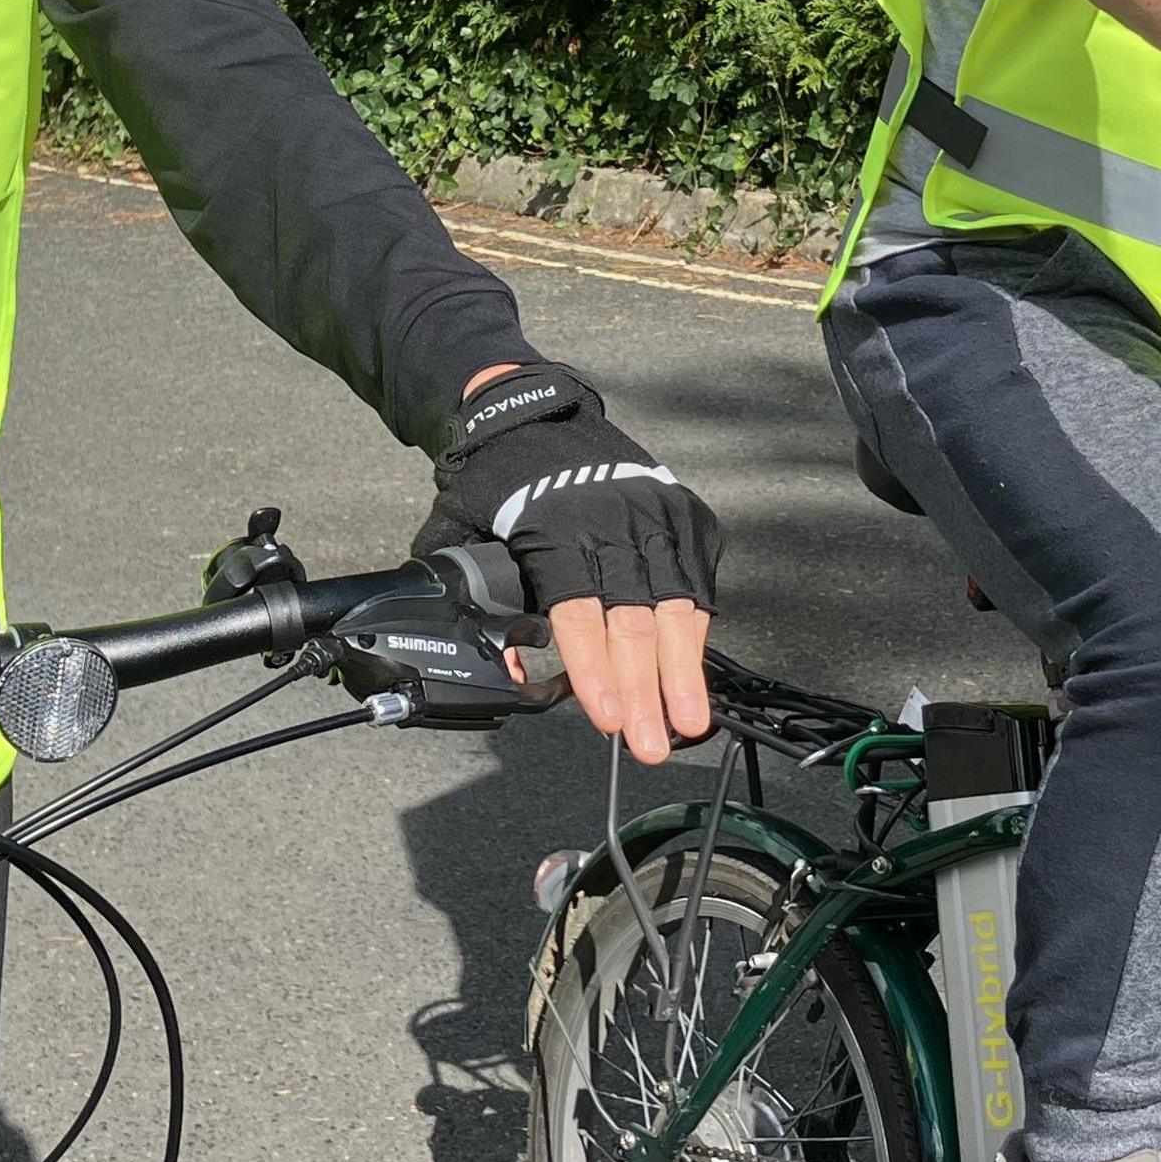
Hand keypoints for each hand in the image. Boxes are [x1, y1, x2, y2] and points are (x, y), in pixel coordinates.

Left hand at [424, 363, 718, 764]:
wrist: (536, 417)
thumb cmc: (499, 486)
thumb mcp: (463, 532)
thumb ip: (478, 598)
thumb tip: (509, 670)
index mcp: (557, 530)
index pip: (580, 613)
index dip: (593, 669)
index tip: (606, 717)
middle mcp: (614, 523)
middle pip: (634, 620)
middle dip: (644, 690)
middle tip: (651, 745)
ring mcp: (656, 515)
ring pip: (677, 606)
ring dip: (683, 672)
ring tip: (688, 722)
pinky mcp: (685, 513)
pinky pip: (697, 584)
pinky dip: (697, 633)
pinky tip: (695, 676)